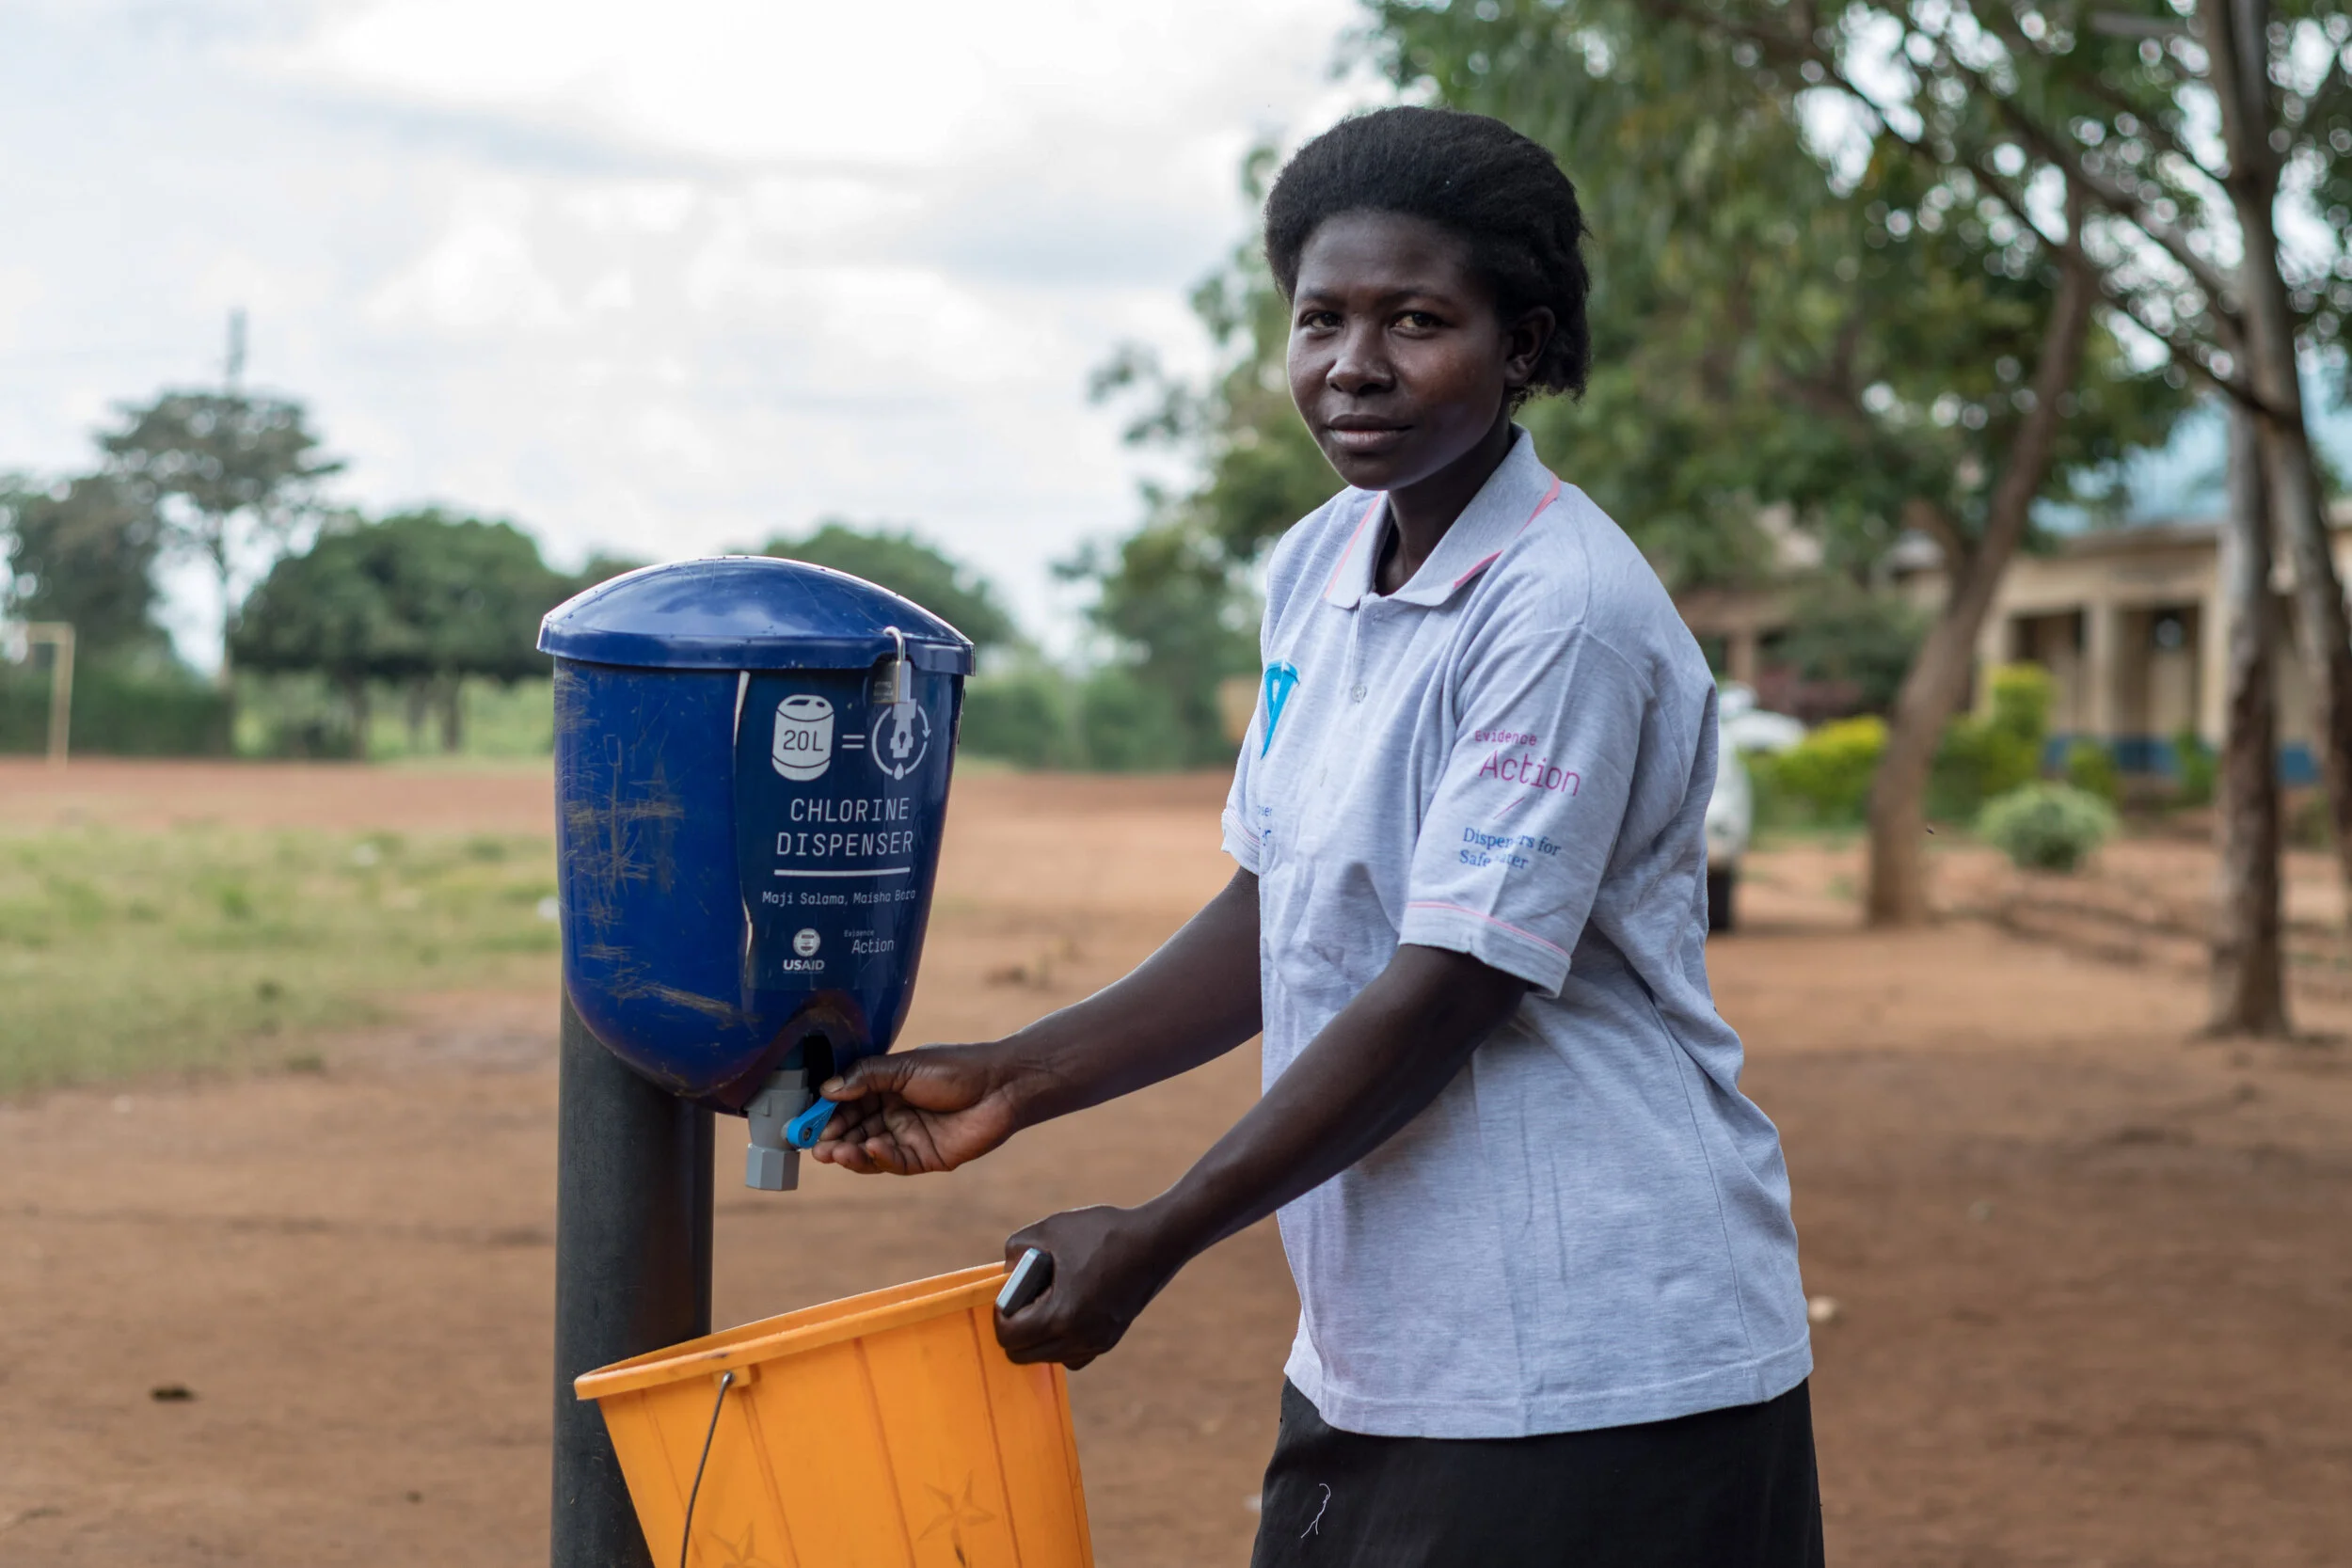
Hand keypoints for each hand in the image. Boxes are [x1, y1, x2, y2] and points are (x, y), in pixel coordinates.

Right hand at [808, 1043, 1024, 1174]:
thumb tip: (827, 1089)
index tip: (804, 1121)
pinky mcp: (924, 1158)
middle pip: (854, 1130)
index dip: (826, 1113)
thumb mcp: (905, 1066)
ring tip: (833, 1152)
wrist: (1001, 1085)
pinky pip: (894, 1162)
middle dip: (833, 1137)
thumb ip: (866, 1077)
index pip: (847, 1103)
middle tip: (813, 1144)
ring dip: (850, 1152)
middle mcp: (893, 1113)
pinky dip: (879, 1158)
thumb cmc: (956, 1068)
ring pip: (869, 1150)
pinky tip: (871, 1148)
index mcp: (885, 1088)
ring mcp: (908, 1137)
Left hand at [995, 1205, 1180, 1369]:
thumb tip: (1007, 1273)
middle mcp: (1078, 1339)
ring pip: (1048, 1357)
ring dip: (1038, 1335)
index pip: (1009, 1337)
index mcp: (1061, 1316)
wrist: (1156, 1241)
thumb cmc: (1103, 1233)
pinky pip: (1072, 1355)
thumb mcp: (1051, 1230)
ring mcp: (1096, 1343)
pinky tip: (1069, 1309)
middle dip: (1017, 1327)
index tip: (1010, 1292)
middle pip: (1023, 1355)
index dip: (1001, 1313)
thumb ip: (1016, 1250)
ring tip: (1050, 1299)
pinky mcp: (1109, 1339)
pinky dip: (1062, 1340)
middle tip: (1027, 1297)